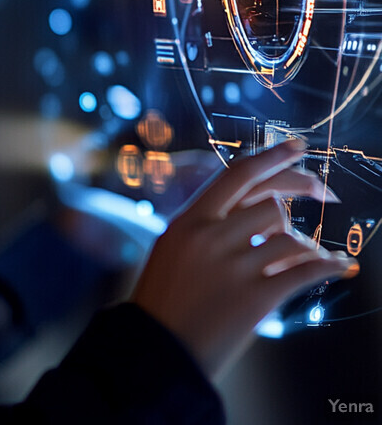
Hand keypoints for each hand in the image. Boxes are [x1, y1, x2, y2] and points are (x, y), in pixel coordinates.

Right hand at [130, 140, 357, 378]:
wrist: (156, 350)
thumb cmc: (163, 298)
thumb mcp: (172, 248)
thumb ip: (205, 224)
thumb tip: (252, 204)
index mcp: (188, 221)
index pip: (236, 175)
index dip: (271, 157)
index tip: (297, 146)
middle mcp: (210, 237)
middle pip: (270, 203)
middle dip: (302, 192)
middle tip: (324, 192)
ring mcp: (233, 268)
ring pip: (289, 238)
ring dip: (305, 246)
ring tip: (308, 255)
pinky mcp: (254, 299)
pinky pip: (304, 272)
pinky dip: (328, 267)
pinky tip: (340, 266)